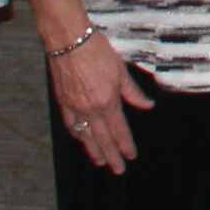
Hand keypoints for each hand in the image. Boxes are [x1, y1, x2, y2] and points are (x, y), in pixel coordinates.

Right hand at [48, 24, 156, 173]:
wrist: (69, 40)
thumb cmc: (97, 50)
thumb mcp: (121, 70)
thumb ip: (133, 91)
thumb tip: (147, 105)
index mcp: (108, 101)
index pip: (119, 129)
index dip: (126, 144)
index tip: (131, 155)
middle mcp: (90, 108)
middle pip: (102, 138)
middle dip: (111, 156)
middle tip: (118, 169)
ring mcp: (74, 106)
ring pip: (85, 135)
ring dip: (93, 150)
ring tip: (100, 161)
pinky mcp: (62, 101)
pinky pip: (70, 123)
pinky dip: (77, 134)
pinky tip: (82, 139)